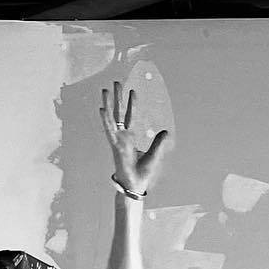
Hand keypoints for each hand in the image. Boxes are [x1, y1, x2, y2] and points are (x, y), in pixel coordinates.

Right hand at [100, 80, 167, 196]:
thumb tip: (166, 131)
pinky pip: (109, 130)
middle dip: (117, 97)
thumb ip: (159, 143)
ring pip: (111, 118)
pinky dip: (105, 120)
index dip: (132, 104)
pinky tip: (102, 108)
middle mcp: (122, 137)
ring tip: (105, 89)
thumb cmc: (141, 173)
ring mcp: (117, 140)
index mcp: (130, 138)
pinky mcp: (115, 146)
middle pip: (119, 113)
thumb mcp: (154, 155)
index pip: (131, 116)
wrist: (135, 186)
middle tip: (115, 82)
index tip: (132, 91)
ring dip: (108, 103)